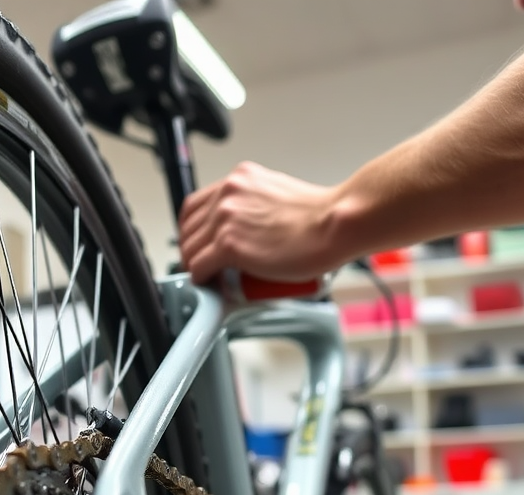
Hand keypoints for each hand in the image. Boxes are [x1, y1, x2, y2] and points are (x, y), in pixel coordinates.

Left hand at [178, 162, 345, 283]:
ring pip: (190, 249)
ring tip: (213, 280)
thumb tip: (250, 234)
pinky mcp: (229, 244)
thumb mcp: (279, 199)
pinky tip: (213, 286)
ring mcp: (226, 218)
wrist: (334, 224)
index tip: (201, 245)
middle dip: (193, 251)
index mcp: (241, 178)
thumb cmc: (321, 218)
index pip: (197, 205)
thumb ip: (256, 210)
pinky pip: (199, 268)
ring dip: (197, 268)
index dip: (195, 231)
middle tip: (206, 268)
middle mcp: (229, 192)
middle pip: (188, 227)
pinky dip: (201, 280)